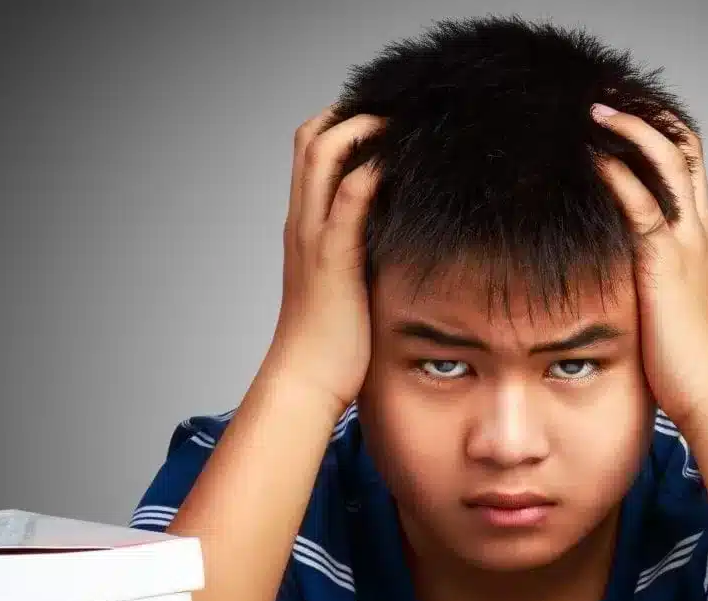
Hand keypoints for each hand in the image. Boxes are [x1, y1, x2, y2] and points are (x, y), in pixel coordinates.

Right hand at [265, 105, 386, 411]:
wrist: (305, 381)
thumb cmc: (330, 345)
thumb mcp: (345, 286)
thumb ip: (361, 255)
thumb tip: (396, 239)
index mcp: (305, 228)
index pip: (311, 152)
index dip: (341, 125)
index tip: (381, 120)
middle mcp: (303, 222)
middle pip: (312, 137)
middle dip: (352, 113)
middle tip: (395, 111)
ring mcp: (314, 235)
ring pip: (325, 153)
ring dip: (363, 128)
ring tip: (402, 123)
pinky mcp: (334, 256)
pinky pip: (351, 196)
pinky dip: (374, 169)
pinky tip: (404, 162)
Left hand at [590, 104, 707, 430]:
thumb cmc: (686, 363)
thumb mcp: (665, 310)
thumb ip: (644, 283)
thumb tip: (612, 280)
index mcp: (698, 241)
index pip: (686, 168)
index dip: (658, 136)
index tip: (621, 120)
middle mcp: (697, 232)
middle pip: (684, 149)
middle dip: (646, 118)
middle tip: (604, 100)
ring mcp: (686, 244)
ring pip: (667, 163)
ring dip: (629, 131)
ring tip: (593, 111)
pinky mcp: (666, 263)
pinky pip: (642, 203)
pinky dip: (616, 174)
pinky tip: (590, 158)